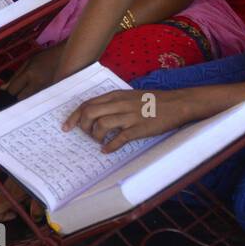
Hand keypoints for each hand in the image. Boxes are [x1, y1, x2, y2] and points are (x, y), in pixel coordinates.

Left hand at [4, 45, 62, 97]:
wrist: (64, 56)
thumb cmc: (44, 57)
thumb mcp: (27, 62)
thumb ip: (15, 76)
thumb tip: (3, 88)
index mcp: (29, 74)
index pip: (13, 90)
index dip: (11, 89)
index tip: (13, 86)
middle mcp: (37, 83)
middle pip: (21, 98)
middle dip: (19, 94)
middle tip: (22, 87)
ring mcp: (44, 89)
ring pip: (29, 100)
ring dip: (27, 96)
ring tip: (31, 87)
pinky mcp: (50, 92)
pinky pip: (38, 98)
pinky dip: (35, 96)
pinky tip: (38, 89)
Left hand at [62, 88, 196, 152]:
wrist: (177, 104)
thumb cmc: (154, 101)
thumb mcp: (130, 96)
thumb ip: (114, 102)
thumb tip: (98, 113)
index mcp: (117, 95)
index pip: (88, 104)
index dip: (74, 116)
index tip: (67, 127)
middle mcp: (120, 104)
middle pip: (90, 113)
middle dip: (83, 126)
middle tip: (86, 135)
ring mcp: (130, 116)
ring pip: (102, 125)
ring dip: (96, 136)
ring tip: (99, 142)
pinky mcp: (139, 128)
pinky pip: (119, 138)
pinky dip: (110, 146)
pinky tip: (107, 150)